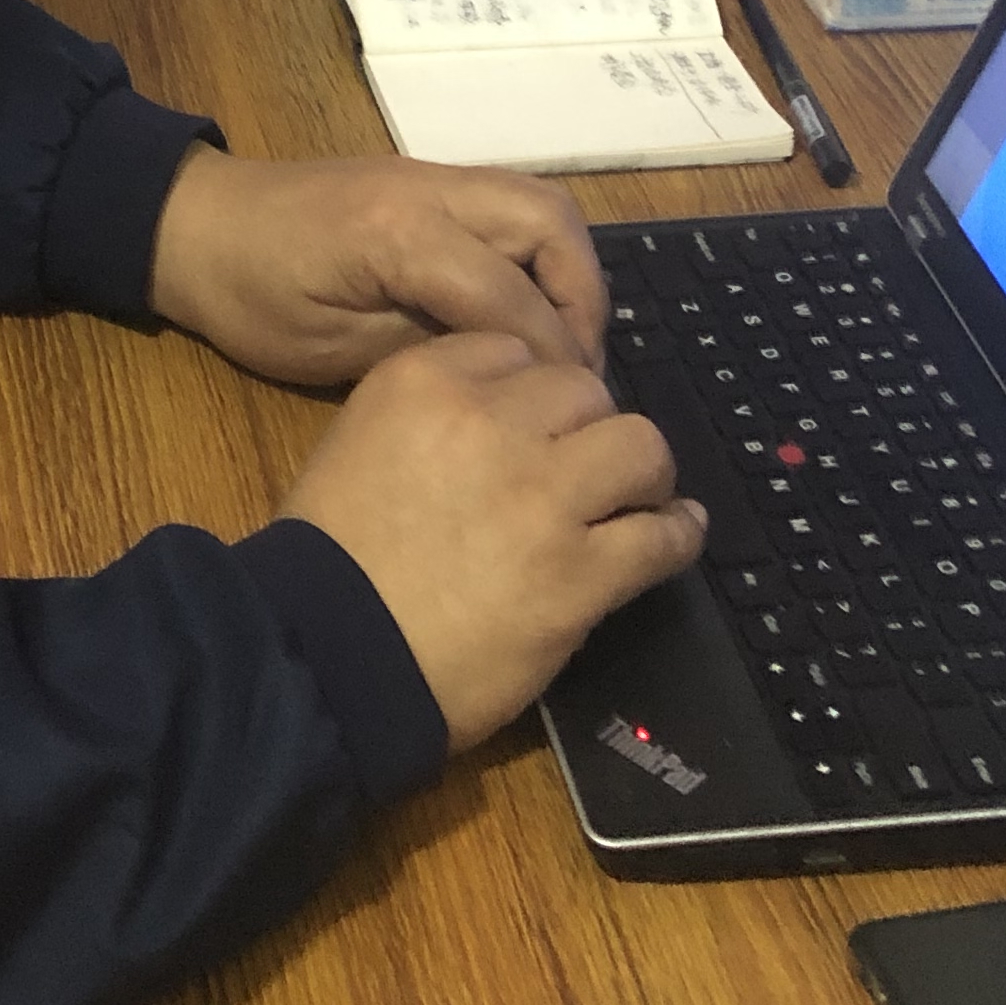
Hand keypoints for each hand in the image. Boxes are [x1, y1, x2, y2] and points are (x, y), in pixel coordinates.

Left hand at [146, 145, 608, 389]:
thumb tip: (506, 376)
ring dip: (569, 272)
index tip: (572, 414)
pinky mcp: (430, 184)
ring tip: (564, 347)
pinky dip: (539, 257)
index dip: (550, 356)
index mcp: (400, 232)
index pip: (508, 292)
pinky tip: (527, 317)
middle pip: (549, 220)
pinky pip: (511, 208)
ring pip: (541, 204)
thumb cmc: (251, 298)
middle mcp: (432, 188)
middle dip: (582, 297)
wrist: (196, 224)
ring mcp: (434, 176)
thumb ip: (425, 352)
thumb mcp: (332, 349)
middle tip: (581, 372)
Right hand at [283, 333, 704, 751]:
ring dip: (641, 471)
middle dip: (586, 425)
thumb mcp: (362, 439)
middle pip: (583, 389)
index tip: (534, 424)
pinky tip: (676, 532)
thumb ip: (433, 410)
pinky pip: (660, 535)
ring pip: (639, 445)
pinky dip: (677, 532)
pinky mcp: (580, 574)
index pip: (516, 349)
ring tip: (636, 497)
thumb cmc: (333, 555)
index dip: (532, 392)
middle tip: (581, 467)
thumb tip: (507, 416)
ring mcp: (542, 496)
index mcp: (427, 380)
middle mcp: (491, 421)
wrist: (328, 655)